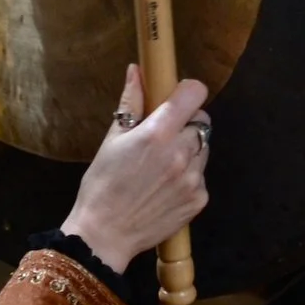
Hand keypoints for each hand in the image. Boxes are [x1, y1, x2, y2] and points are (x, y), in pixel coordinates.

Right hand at [60, 65, 210, 268]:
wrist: (105, 234)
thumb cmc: (101, 184)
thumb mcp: (111, 140)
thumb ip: (130, 103)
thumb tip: (137, 70)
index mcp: (158, 133)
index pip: (195, 93)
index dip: (186, 92)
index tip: (176, 99)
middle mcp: (181, 153)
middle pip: (202, 122)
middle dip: (186, 123)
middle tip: (163, 137)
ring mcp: (194, 178)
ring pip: (203, 149)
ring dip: (188, 150)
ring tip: (161, 166)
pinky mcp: (199, 199)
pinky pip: (200, 176)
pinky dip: (188, 176)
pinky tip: (164, 187)